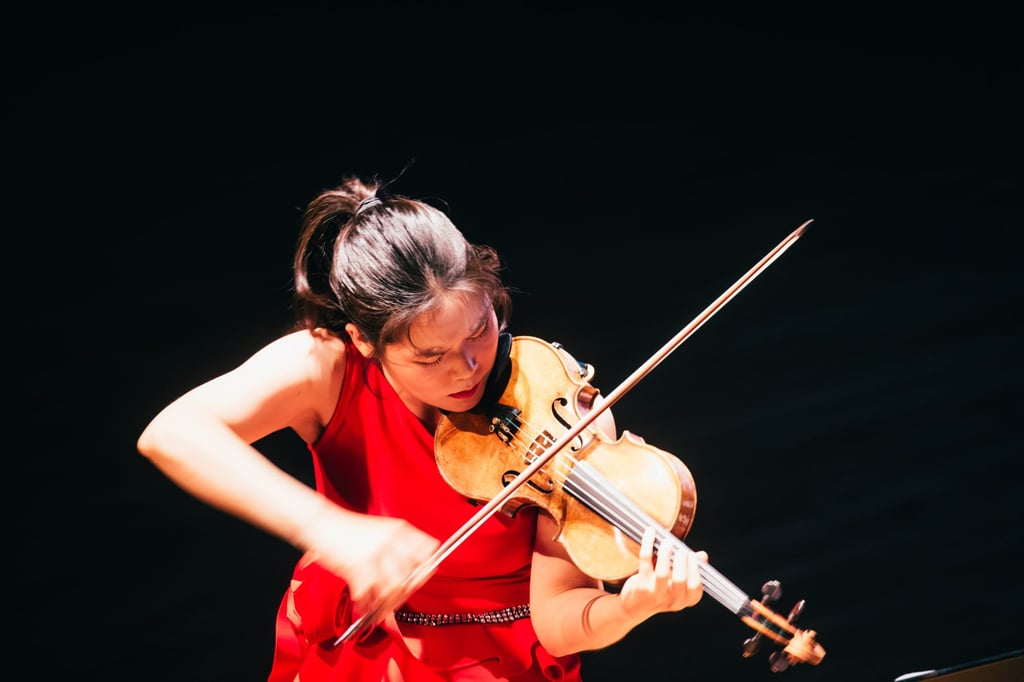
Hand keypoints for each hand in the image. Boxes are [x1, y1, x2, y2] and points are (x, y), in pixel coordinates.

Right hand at [299, 503, 440, 618]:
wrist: (322, 524)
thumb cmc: (352, 531)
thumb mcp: (382, 530)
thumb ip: (401, 548)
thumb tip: (418, 573)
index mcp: (399, 529)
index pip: (428, 549)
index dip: (428, 565)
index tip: (423, 577)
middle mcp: (390, 540)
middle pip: (411, 575)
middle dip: (406, 591)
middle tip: (399, 599)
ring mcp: (374, 554)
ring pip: (393, 589)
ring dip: (387, 604)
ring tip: (382, 610)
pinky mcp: (356, 567)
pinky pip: (370, 595)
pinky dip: (368, 607)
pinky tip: (366, 608)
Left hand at [618, 526, 707, 617]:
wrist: (635, 606)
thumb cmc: (661, 590)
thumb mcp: (678, 584)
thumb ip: (691, 569)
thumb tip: (702, 556)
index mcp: (685, 600)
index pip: (695, 587)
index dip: (695, 569)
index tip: (692, 555)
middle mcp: (672, 600)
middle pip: (680, 579)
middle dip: (681, 560)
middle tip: (680, 549)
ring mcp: (656, 593)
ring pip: (663, 572)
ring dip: (666, 553)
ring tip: (667, 542)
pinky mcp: (641, 584)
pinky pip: (646, 559)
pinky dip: (648, 543)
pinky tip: (650, 532)